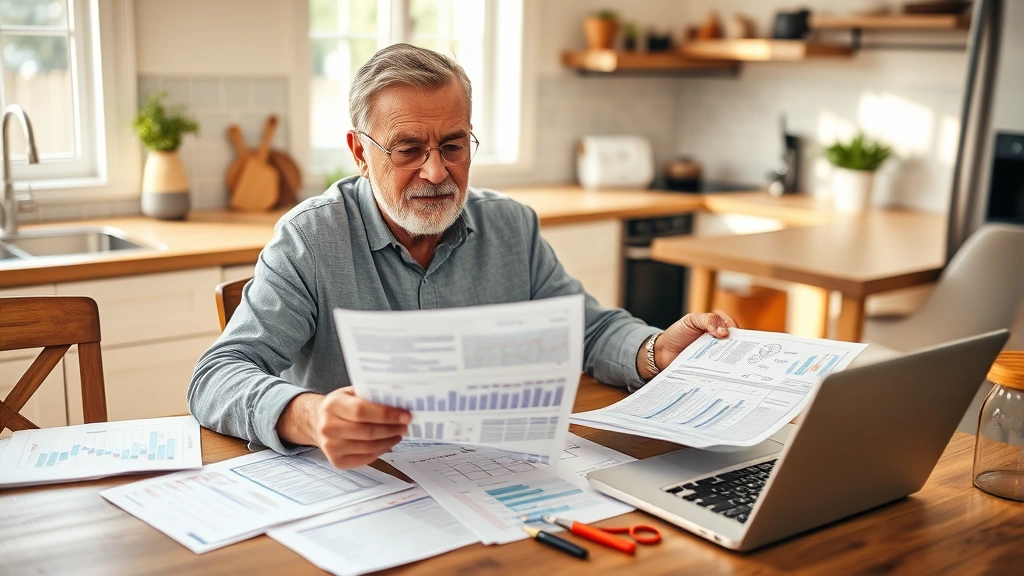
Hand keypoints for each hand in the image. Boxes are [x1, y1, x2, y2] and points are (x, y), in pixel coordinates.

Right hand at [279, 387, 410, 468]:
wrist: (317, 423)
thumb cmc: (339, 406)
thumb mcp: (350, 393)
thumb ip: (370, 394)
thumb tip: (400, 399)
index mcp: (332, 405)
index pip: (362, 411)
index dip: (386, 414)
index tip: (405, 415)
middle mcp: (329, 427)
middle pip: (367, 431)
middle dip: (391, 429)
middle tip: (405, 425)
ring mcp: (331, 447)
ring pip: (369, 447)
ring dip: (389, 441)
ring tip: (399, 433)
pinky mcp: (336, 461)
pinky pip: (365, 458)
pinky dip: (380, 451)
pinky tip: (387, 443)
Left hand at [638, 311, 737, 379]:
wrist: (661, 352)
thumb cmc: (677, 333)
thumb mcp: (691, 320)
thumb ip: (709, 320)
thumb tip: (725, 332)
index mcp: (719, 327)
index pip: (736, 329)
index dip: (741, 334)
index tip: (741, 340)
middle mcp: (721, 343)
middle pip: (737, 347)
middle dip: (741, 351)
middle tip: (742, 356)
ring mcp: (716, 357)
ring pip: (731, 361)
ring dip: (734, 364)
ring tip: (736, 369)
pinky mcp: (711, 370)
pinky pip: (720, 372)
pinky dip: (723, 374)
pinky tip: (724, 376)